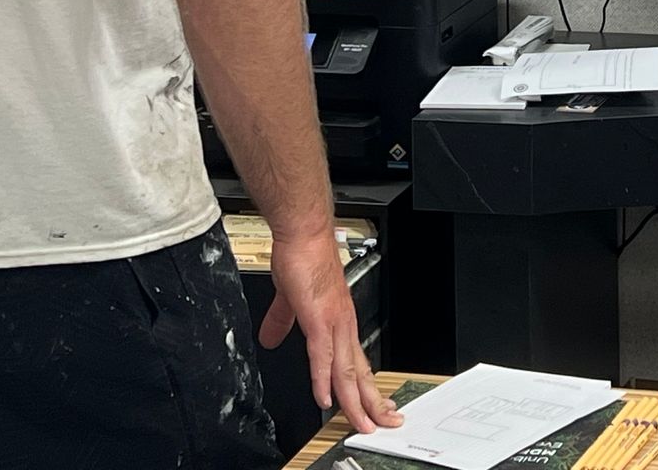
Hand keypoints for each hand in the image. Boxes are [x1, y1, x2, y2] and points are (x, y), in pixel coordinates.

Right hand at [261, 228, 402, 432]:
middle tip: (387, 424)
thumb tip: (270, 338)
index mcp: (339, 321)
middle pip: (360, 372)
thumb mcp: (291, 299)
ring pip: (347, 371)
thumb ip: (281, 321)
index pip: (356, 362)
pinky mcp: (318, 319)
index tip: (377, 405)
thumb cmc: (303, 258)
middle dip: (373, 402)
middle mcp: (343, 324)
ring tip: (362, 423)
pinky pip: (323, 356)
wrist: (303, 233)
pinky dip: (323, 380)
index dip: (366, 387)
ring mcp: (333, 323)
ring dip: (355, 400)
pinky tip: (324, 398)